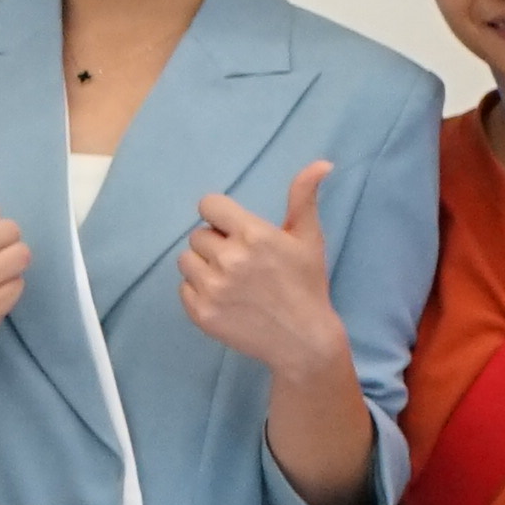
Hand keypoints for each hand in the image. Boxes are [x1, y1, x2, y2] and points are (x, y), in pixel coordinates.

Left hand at [177, 160, 347, 379]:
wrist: (304, 341)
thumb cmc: (307, 285)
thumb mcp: (309, 238)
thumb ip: (304, 197)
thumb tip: (321, 163)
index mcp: (253, 235)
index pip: (208, 206)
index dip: (220, 217)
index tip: (235, 231)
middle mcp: (229, 259)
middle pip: (198, 235)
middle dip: (216, 245)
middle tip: (241, 263)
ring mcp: (212, 288)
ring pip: (186, 260)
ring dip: (203, 267)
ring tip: (231, 281)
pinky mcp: (201, 313)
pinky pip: (183, 289)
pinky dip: (198, 292)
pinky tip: (225, 300)